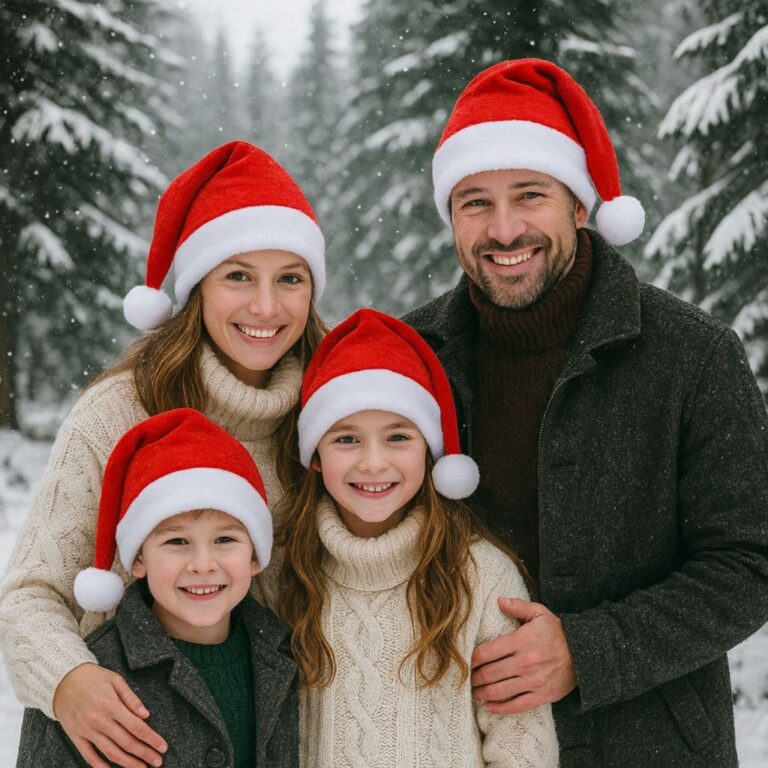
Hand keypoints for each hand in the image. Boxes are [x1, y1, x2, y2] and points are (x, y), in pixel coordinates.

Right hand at [53, 663, 167, 767]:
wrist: (62, 680)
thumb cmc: (93, 677)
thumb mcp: (115, 680)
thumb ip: (131, 699)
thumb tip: (146, 715)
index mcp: (112, 705)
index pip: (137, 727)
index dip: (152, 739)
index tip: (163, 747)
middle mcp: (100, 721)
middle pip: (127, 743)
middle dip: (145, 754)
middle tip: (158, 762)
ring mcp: (87, 731)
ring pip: (110, 753)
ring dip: (128, 763)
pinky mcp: (75, 737)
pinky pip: (88, 756)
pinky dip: (100, 766)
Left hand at [471, 597, 576, 714]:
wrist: (585, 655)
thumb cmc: (558, 632)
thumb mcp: (539, 613)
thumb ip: (518, 606)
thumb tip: (498, 600)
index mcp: (522, 641)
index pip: (487, 652)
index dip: (472, 658)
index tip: (465, 660)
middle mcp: (526, 662)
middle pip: (490, 673)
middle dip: (474, 677)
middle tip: (466, 677)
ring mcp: (533, 681)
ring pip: (499, 691)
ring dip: (482, 693)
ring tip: (474, 691)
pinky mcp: (541, 696)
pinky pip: (516, 705)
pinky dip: (499, 708)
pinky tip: (489, 706)